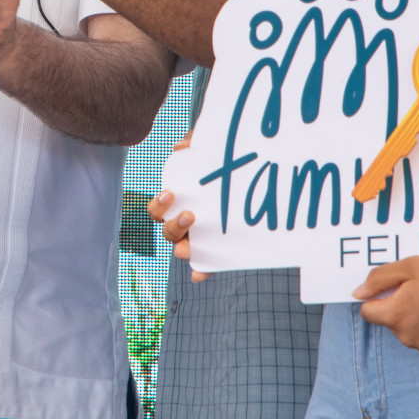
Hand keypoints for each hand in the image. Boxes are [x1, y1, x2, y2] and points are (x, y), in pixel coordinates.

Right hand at [147, 130, 211, 282]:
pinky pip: (206, 267)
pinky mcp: (218, 251)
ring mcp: (201, 239)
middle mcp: (185, 225)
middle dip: (173, 227)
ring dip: (182, 248)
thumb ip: (196, 142)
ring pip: (182, 249)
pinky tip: (199, 276)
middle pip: (168, 232)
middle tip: (189, 215)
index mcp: (178, 205)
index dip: (159, 205)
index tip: (170, 194)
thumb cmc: (225, 168)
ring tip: (191, 245)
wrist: (260, 183)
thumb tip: (180, 148)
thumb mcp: (212, 153)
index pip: (159, 210)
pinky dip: (200, 272)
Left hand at [352, 251, 418, 358]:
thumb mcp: (410, 265)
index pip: (368, 312)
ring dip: (418, 318)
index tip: (396, 286)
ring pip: (412, 332)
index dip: (379, 296)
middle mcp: (409, 338)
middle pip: (392, 322)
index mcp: (396, 316)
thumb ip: (378, 279)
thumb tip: (358, 294)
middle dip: (401, 306)